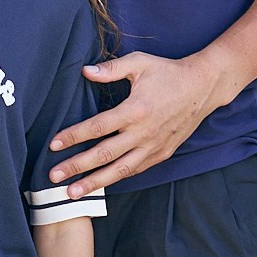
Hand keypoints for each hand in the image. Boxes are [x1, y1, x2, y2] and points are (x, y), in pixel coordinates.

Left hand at [48, 51, 228, 193]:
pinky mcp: (162, 154)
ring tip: (73, 194)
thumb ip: (111, 69)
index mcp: (135, 110)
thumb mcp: (140, 63)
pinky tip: (101, 184)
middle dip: (77, 167)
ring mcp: (154, 146)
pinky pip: (135, 170)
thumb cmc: (168, 72)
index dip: (73, 136)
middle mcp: (143, 132)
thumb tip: (85, 71)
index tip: (53, 145)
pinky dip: (117, 178)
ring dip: (95, 182)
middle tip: (54, 176)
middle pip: (104, 154)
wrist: (203, 87)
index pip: (97, 127)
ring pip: (120, 170)